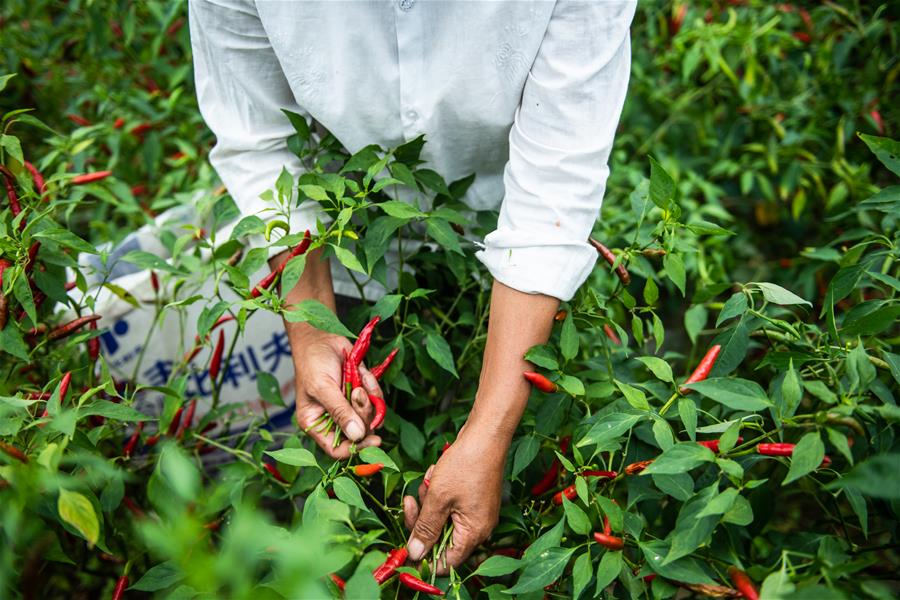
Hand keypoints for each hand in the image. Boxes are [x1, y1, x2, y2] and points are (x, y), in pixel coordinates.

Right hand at [291, 327, 382, 458]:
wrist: (322, 337)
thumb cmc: (313, 362)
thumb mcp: (322, 387)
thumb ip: (339, 411)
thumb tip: (357, 436)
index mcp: (316, 424)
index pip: (337, 450)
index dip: (356, 449)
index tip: (374, 439)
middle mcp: (333, 420)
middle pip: (359, 434)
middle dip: (363, 413)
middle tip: (358, 392)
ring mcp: (349, 407)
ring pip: (371, 417)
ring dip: (369, 398)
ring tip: (359, 381)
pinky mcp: (361, 395)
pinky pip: (376, 400)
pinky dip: (374, 387)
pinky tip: (363, 373)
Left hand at [402, 425, 505, 573]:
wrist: (485, 435)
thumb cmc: (466, 464)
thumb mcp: (438, 497)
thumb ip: (425, 528)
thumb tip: (415, 554)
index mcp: (473, 534)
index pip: (446, 562)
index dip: (424, 557)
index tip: (405, 546)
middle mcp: (479, 528)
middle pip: (440, 538)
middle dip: (422, 518)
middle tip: (412, 500)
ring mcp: (478, 513)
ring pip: (442, 519)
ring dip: (429, 501)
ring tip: (430, 479)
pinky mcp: (474, 499)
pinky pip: (450, 505)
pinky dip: (439, 493)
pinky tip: (437, 473)